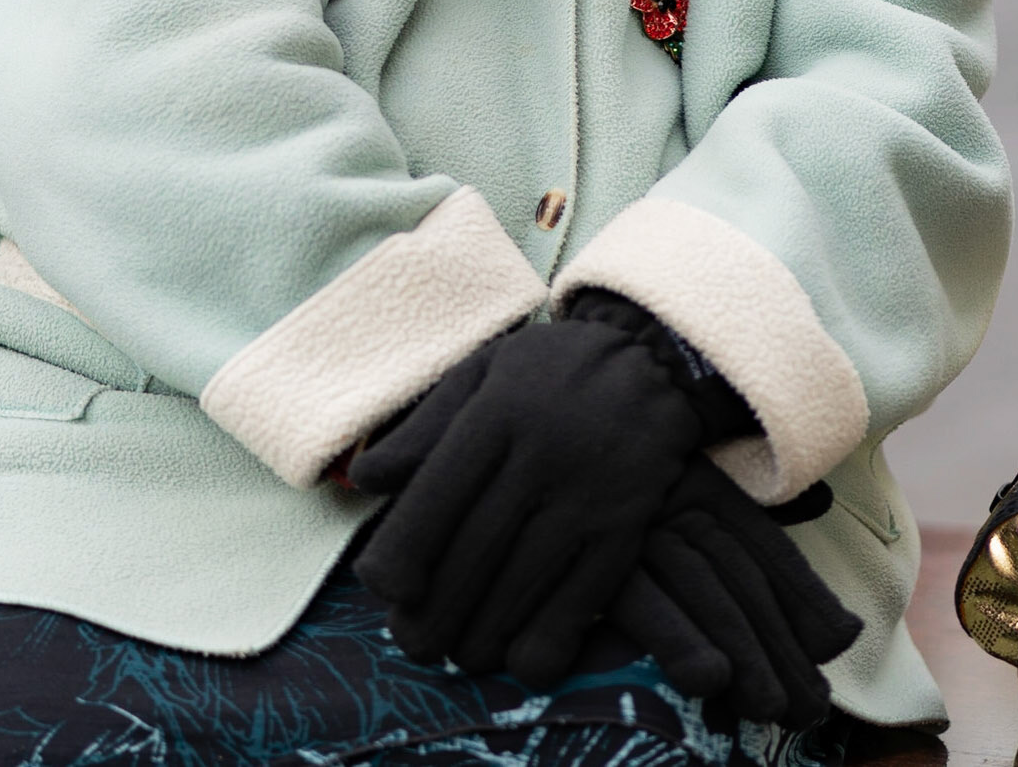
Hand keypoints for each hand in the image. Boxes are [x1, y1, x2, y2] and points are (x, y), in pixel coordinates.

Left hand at [348, 312, 706, 686]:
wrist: (654, 359)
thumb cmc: (550, 371)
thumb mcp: (482, 372)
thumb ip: (423, 427)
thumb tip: (364, 480)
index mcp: (495, 413)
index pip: (436, 496)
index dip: (403, 555)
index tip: (387, 588)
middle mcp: (540, 454)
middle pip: (473, 552)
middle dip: (433, 613)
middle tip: (412, 643)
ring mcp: (587, 493)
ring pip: (521, 585)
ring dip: (480, 636)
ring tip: (458, 654)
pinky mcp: (626, 525)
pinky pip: (580, 599)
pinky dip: (545, 641)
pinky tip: (520, 657)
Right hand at [608, 455, 860, 725]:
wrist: (512, 458)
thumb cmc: (594, 496)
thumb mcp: (667, 506)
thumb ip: (733, 527)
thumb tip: (818, 531)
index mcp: (692, 480)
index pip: (760, 540)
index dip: (803, 593)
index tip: (839, 642)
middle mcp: (666, 493)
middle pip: (738, 571)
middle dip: (778, 643)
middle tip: (808, 708)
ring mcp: (626, 518)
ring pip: (702, 585)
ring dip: (742, 651)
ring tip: (770, 709)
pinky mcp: (584, 546)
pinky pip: (640, 597)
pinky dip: (676, 639)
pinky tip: (707, 678)